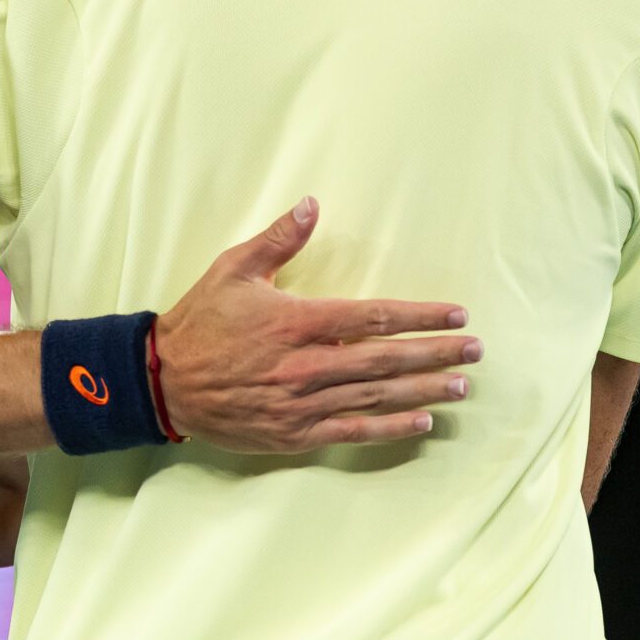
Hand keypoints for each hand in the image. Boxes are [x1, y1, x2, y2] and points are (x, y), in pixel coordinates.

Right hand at [151, 198, 479, 451]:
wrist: (163, 381)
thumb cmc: (201, 321)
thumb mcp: (233, 269)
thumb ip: (278, 239)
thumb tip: (312, 206)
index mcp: (297, 322)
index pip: (374, 318)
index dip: (420, 316)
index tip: (456, 315)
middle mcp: (306, 364)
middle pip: (386, 359)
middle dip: (436, 353)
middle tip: (475, 350)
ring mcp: (302, 403)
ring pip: (376, 396)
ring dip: (423, 389)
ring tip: (461, 385)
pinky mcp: (294, 433)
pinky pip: (352, 431)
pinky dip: (390, 427)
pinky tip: (421, 421)